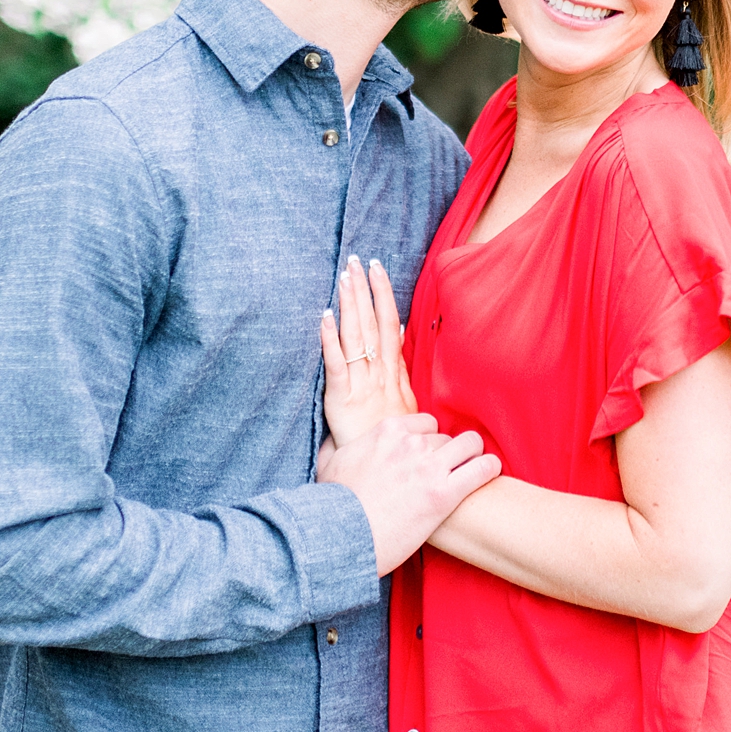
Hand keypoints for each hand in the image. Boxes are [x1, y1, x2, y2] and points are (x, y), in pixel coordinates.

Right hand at [318, 414, 500, 575]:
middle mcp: (410, 443)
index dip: (429, 440)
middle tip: (447, 473)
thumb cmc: (333, 505)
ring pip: (470, 445)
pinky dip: (489, 469)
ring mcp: (428, 467)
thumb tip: (333, 436)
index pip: (426, 423)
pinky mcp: (443, 494)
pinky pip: (482, 469)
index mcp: (387, 430)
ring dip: (472, 457)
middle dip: (448, 454)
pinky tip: (489, 473)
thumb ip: (335, 444)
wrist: (340, 539)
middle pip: (446, 437)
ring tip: (472, 470)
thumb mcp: (327, 464)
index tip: (428, 457)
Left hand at [321, 257, 416, 447]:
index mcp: (392, 373)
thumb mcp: (405, 401)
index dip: (383, 295)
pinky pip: (336, 366)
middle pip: (373, 324)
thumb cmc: (392, 438)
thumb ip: (400, 366)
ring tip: (345, 276)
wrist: (389, 472)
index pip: (389, 324)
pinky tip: (325, 317)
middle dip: (365, 290)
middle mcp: (379, 374)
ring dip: (351, 305)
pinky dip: (330, 341)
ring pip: (356, 338)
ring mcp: (361, 386)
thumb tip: (399, 332)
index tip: (377, 268)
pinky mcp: (341, 401)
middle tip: (357, 259)